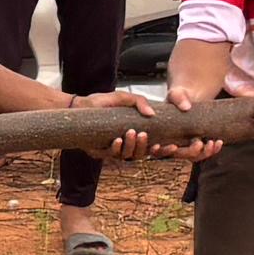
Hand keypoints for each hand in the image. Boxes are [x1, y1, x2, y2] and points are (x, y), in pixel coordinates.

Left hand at [83, 85, 208, 159]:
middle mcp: (129, 145)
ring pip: (130, 156)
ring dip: (133, 146)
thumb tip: (152, 114)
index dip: (166, 150)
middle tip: (151, 138)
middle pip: (145, 154)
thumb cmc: (103, 102)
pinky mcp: (101, 152)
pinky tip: (118, 140)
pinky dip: (117, 148)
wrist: (80, 106)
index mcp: (138, 135)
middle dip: (149, 149)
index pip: (156, 146)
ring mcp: (116, 150)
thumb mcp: (125, 98)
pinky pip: (112, 155)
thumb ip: (140, 102)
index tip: (173, 145)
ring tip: (132, 133)